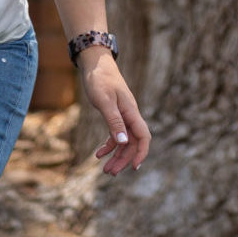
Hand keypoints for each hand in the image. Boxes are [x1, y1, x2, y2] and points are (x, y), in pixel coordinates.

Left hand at [79, 51, 150, 175]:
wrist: (95, 63)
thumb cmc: (99, 79)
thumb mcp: (104, 101)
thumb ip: (113, 121)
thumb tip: (122, 142)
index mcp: (131, 112)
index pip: (143, 136)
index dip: (141, 153)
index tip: (134, 168)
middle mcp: (130, 115)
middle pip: (133, 142)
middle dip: (123, 159)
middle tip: (110, 173)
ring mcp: (123, 115)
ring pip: (124, 141)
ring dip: (116, 156)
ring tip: (105, 170)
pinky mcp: (114, 114)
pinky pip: (115, 134)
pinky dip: (108, 145)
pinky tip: (98, 154)